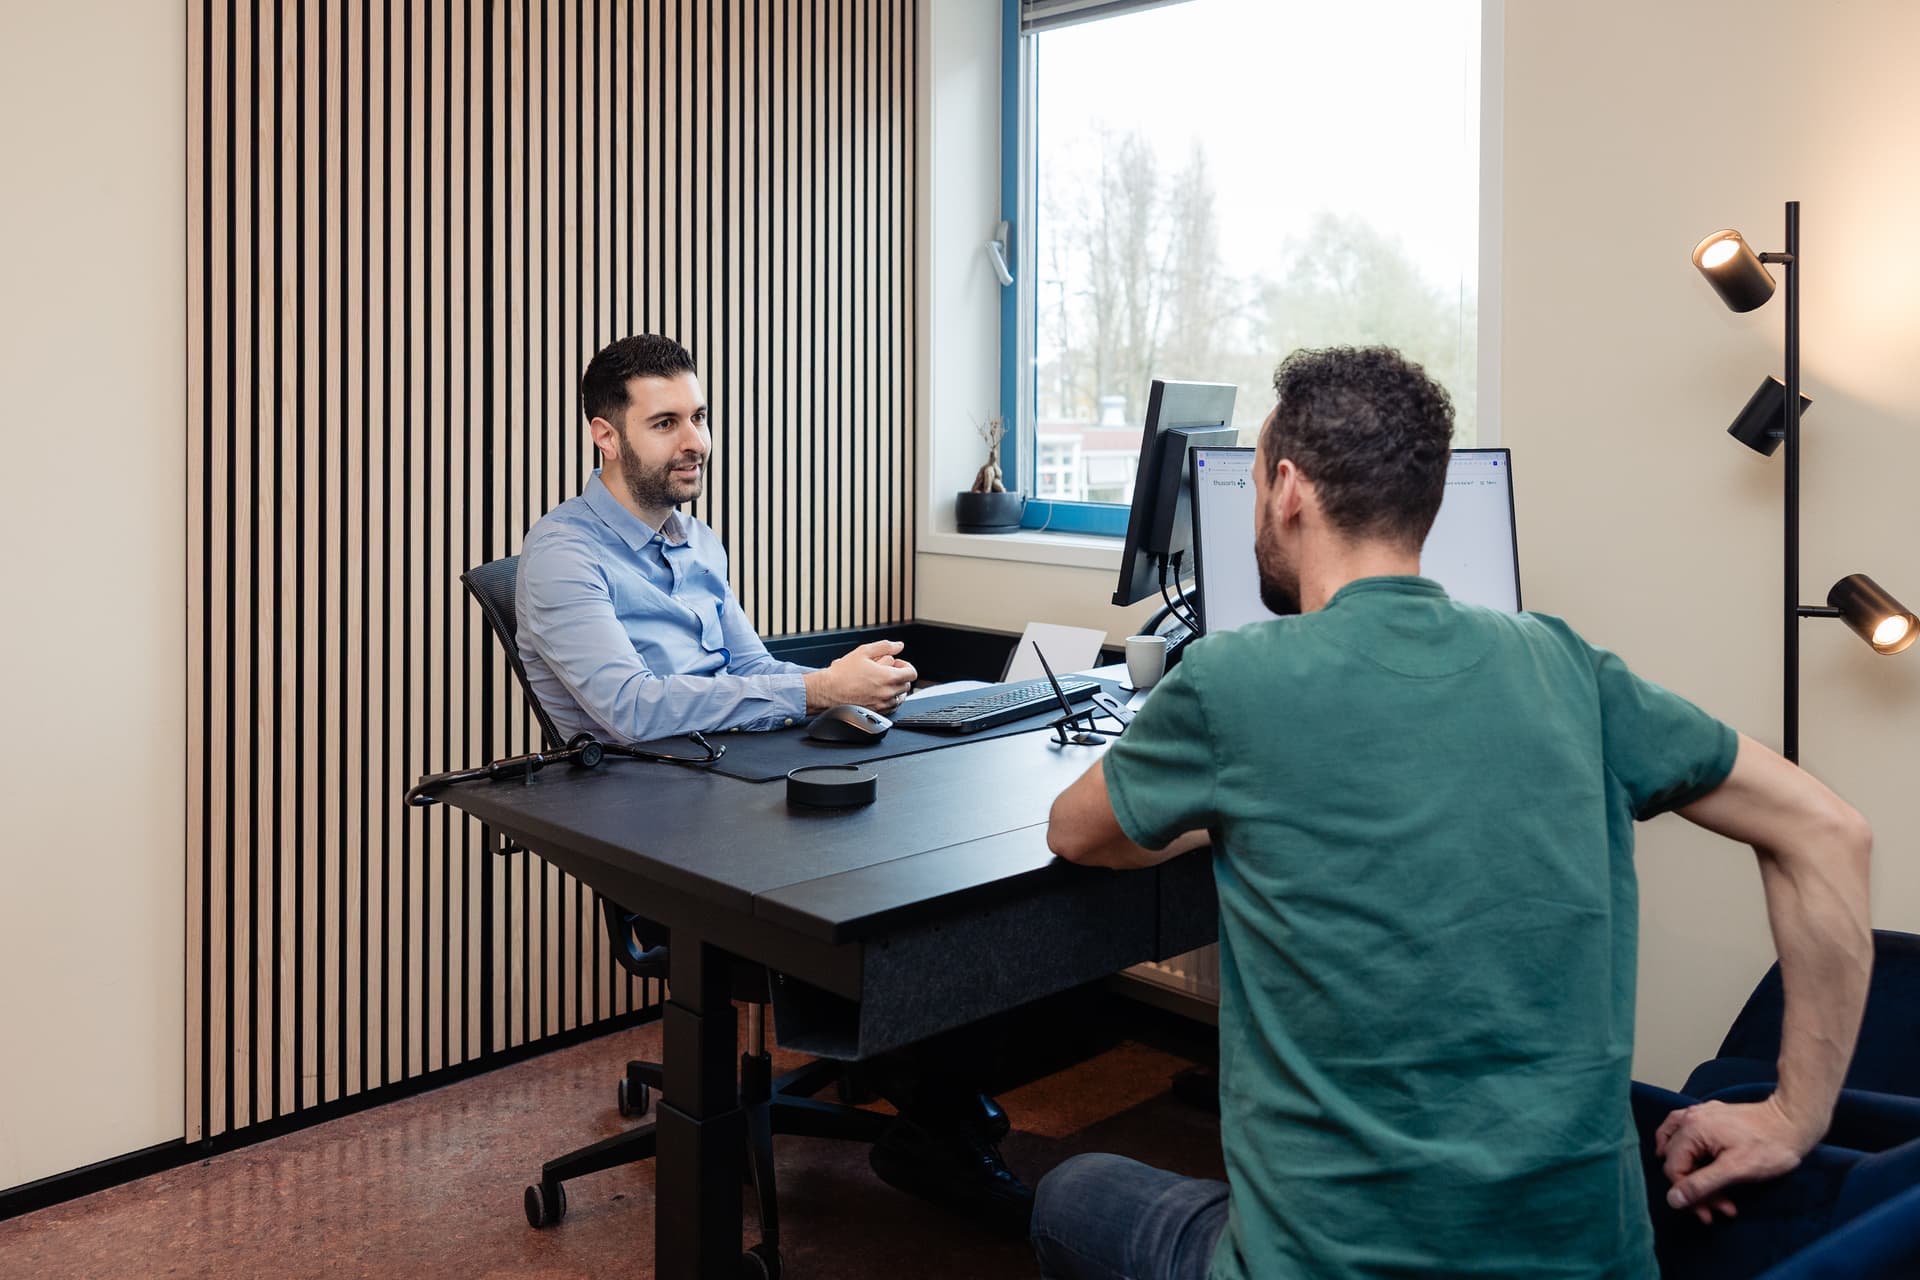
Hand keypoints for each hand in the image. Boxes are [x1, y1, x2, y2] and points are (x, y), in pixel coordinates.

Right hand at [804, 640, 917, 714]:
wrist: (828, 691)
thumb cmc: (843, 673)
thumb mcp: (864, 652)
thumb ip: (885, 646)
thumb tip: (898, 646)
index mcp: (889, 677)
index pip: (912, 673)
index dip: (906, 666)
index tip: (897, 664)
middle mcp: (888, 693)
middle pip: (906, 685)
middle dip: (899, 676)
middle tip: (886, 671)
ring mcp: (883, 705)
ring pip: (900, 697)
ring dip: (895, 688)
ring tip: (880, 682)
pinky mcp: (877, 713)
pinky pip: (892, 707)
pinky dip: (888, 699)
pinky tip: (877, 691)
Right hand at [1653, 1097, 1816, 1223]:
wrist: (1793, 1122)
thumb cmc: (1769, 1147)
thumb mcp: (1736, 1170)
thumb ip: (1702, 1185)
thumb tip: (1673, 1200)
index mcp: (1693, 1130)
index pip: (1674, 1169)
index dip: (1690, 1196)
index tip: (1711, 1214)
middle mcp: (1689, 1118)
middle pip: (1676, 1159)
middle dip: (1695, 1188)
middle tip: (1720, 1207)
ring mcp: (1698, 1112)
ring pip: (1672, 1140)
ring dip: (1683, 1168)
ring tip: (1693, 1188)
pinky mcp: (1709, 1113)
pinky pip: (1680, 1127)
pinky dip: (1679, 1144)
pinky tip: (1686, 1154)